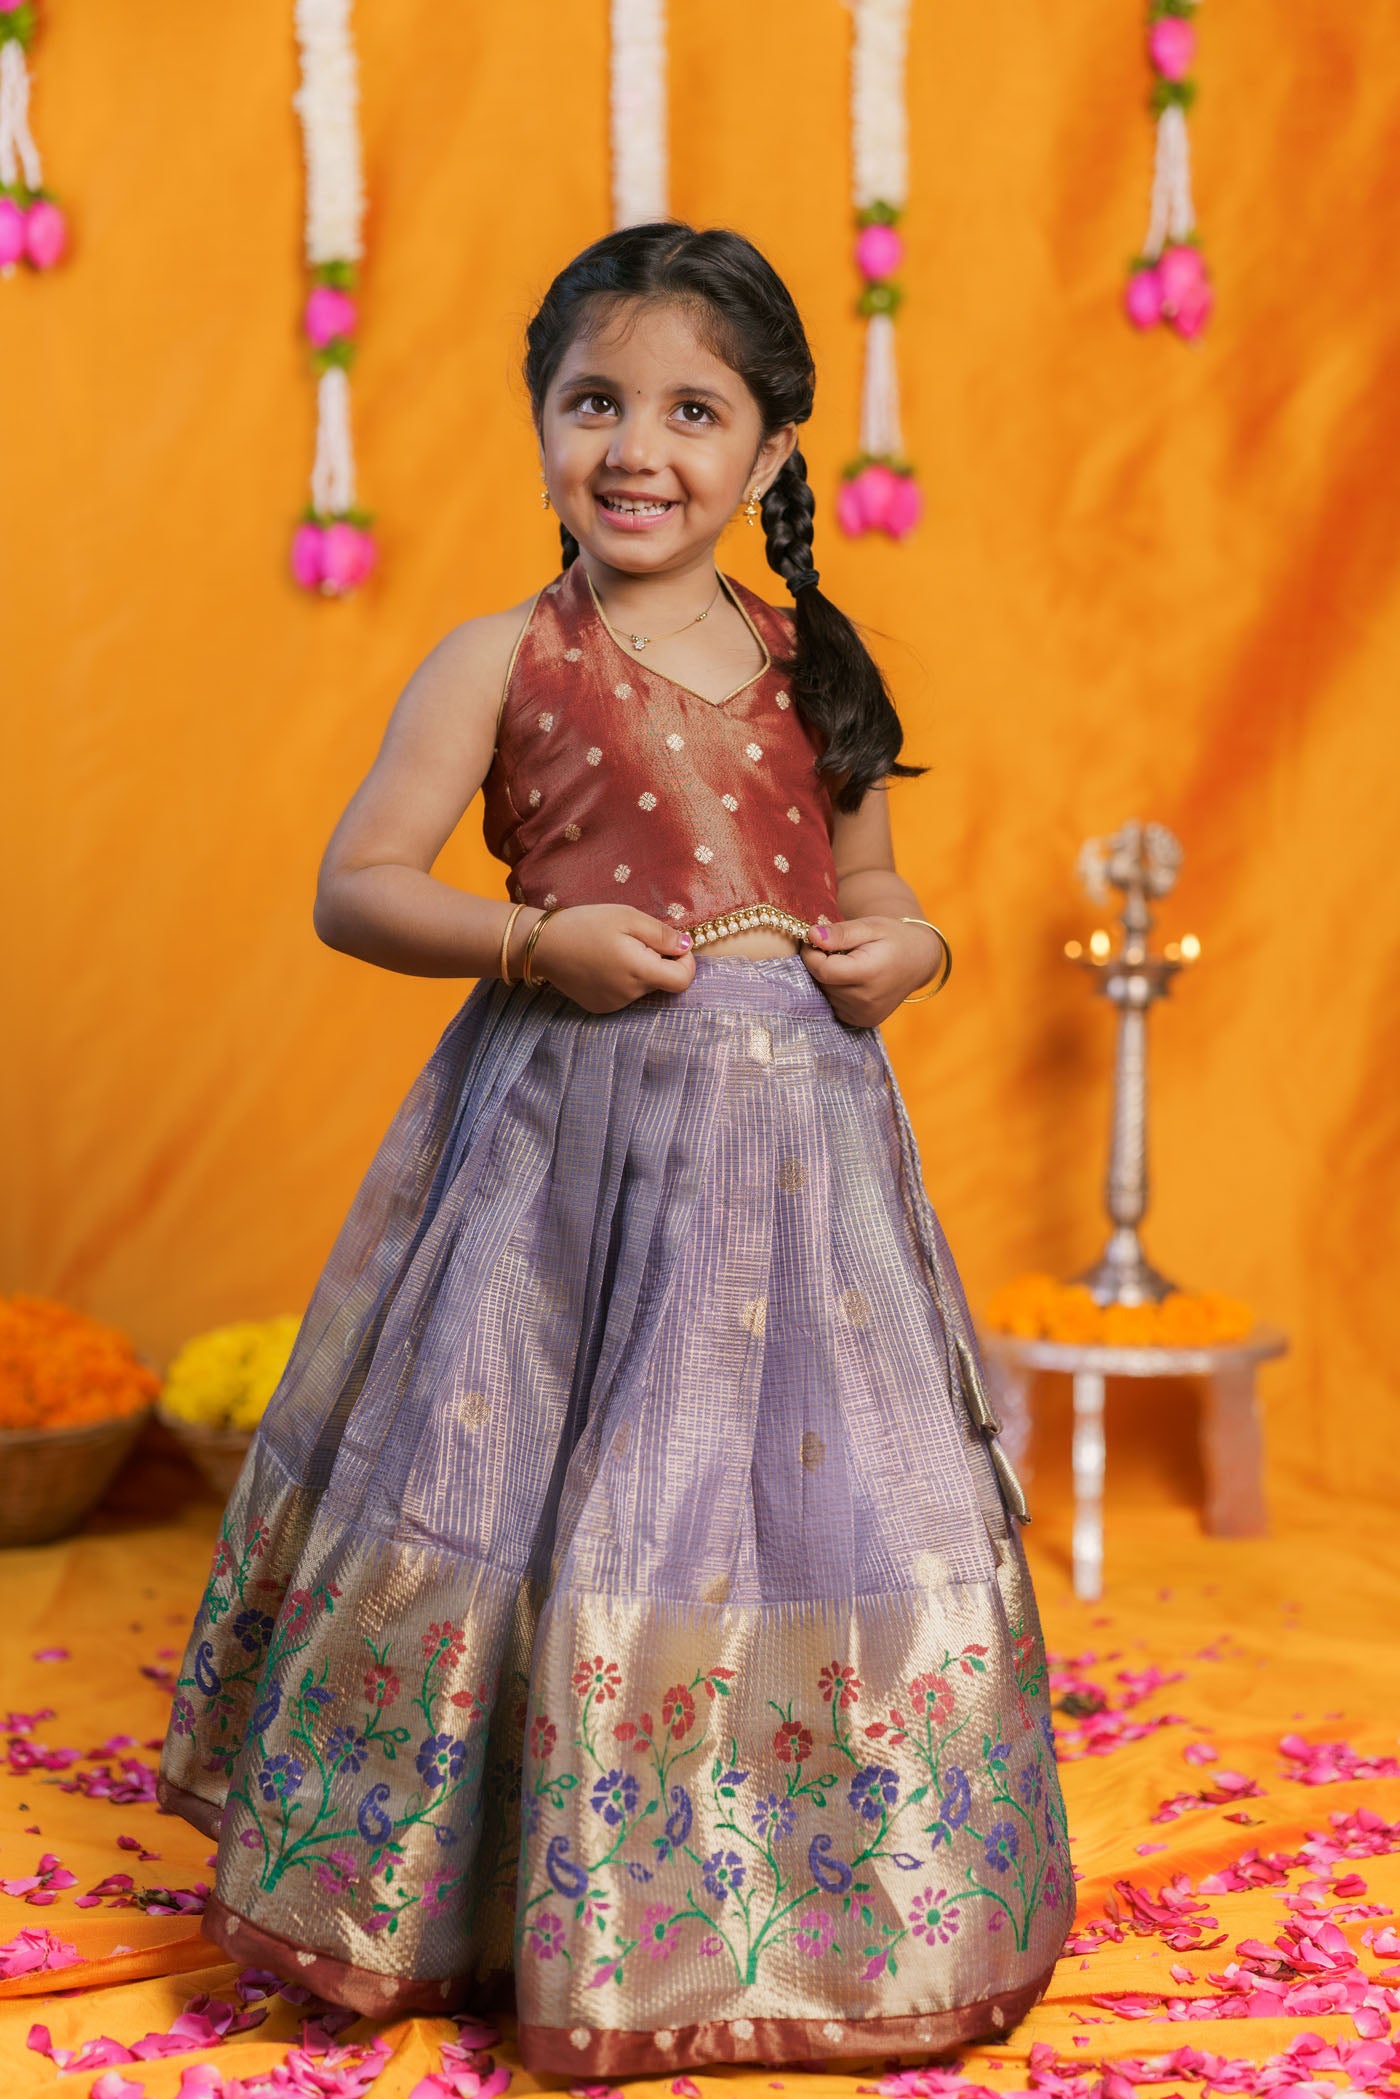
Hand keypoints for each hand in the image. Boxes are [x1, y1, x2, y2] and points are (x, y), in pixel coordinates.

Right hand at [524, 905, 695, 1013]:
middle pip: (662, 983)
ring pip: (643, 988)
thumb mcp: (628, 917)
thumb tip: (686, 947)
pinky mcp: (600, 1008)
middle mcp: (630, 995)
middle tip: (633, 940)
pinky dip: (622, 980)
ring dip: (639, 970)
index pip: (683, 980)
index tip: (672, 945)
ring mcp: (614, 1005)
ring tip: (613, 950)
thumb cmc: (586, 924)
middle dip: (658, 962)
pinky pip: (624, 995)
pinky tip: (602, 964)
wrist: (542, 945)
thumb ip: (661, 934)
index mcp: (640, 971)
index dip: (685, 962)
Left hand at [800, 916, 944, 1027]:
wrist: (917, 961)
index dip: (812, 954)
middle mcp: (867, 1000)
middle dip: (820, 964)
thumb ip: (841, 933)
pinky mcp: (863, 1021)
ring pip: (827, 995)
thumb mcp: (869, 926)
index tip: (814, 940)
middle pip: (824, 983)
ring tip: (848, 963)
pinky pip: (835, 1005)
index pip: (823, 970)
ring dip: (828, 978)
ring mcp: (865, 1014)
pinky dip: (836, 991)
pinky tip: (851, 979)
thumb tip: (812, 936)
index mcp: (869, 974)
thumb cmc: (892, 938)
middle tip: (834, 948)